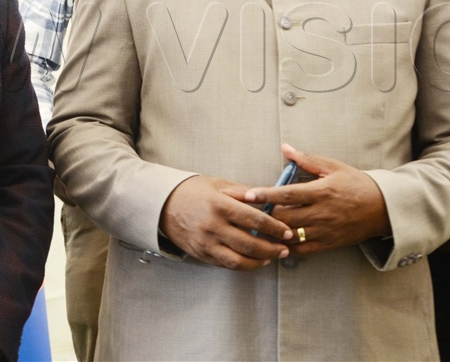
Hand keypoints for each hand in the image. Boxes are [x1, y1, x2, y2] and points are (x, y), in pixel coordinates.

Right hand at [160, 175, 292, 269]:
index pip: (255, 220)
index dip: (275, 227)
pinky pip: (226, 264)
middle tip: (285, 248)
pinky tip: (253, 261)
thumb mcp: (217, 184)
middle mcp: (213, 226)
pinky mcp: (201, 254)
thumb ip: (242, 193)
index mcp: (219, 205)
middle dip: (272, 248)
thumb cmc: (191, 191)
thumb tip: (267, 200)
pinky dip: (243, 265)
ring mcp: (206, 243)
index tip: (287, 231)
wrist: (161, 204)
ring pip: (239, 261)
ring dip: (259, 262)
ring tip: (272, 258)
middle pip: (250, 244)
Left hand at [244, 144, 390, 255]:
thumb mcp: (333, 167)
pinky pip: (303, 250)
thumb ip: (307, 160)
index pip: (287, 194)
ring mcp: (325, 231)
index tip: (248, 194)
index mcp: (321, 191)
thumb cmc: (356, 184)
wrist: (383, 208)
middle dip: (265, 215)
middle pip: (285, 218)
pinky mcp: (329, 244)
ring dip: (273, 233)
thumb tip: (286, 148)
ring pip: (291, 236)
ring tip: (257, 228)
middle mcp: (322, 213)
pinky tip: (277, 242)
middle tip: (249, 212)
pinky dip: (287, 248)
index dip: (266, 194)